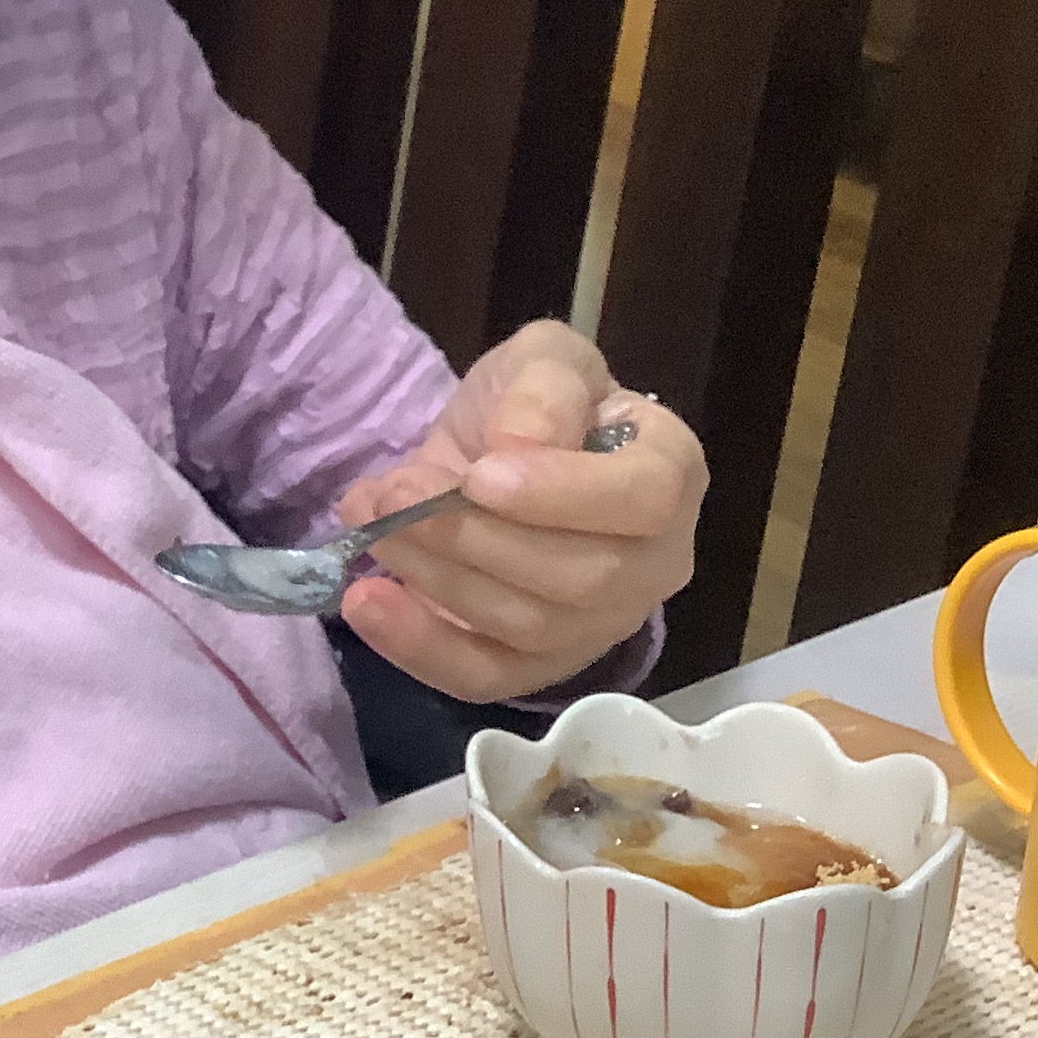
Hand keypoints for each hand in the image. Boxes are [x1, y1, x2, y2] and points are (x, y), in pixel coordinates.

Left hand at [334, 321, 704, 703]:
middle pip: (581, 578)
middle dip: (472, 539)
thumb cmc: (533, 403)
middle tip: (391, 496)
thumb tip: (521, 444)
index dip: (561, 495)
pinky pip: (487, 678)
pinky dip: (421, 646)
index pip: (644, 500)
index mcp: (671, 472)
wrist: (491, 455)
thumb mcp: (541, 359)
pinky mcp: (540, 666)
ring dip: (435, 577)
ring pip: (528, 627)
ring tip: (372, 523)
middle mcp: (656, 562)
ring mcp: (602, 624)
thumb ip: (541, 389)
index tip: (479, 474)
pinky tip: (366, 602)